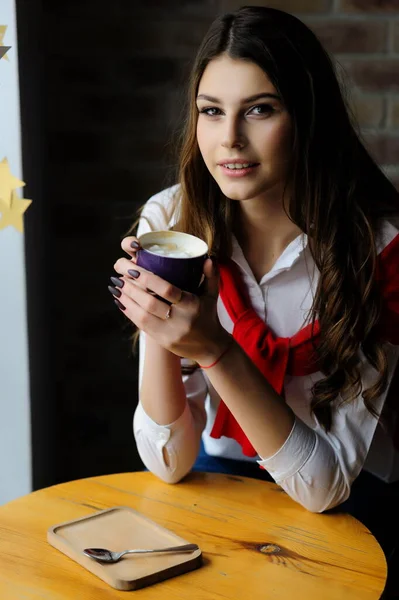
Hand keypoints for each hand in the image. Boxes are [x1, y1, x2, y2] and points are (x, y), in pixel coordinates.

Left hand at [111, 236, 230, 364]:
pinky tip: (121, 302)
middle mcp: (180, 320)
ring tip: (116, 287)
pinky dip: (129, 312)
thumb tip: (208, 258)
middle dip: (131, 289)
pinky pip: (142, 326)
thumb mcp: (212, 295)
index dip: (148, 279)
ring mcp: (170, 333)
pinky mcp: (162, 341)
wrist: (210, 347)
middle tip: (119, 276)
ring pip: (142, 316)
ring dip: (127, 300)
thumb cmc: (208, 316)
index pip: (167, 290)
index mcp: (191, 305)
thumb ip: (210, 276)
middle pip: (150, 303)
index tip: (132, 269)